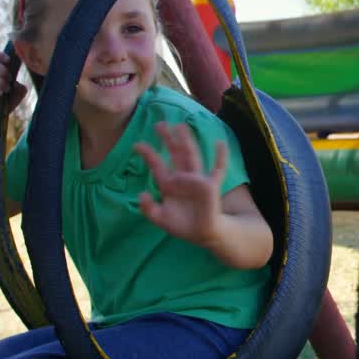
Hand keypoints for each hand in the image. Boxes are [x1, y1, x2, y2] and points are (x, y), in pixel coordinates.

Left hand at [133, 122, 228, 247]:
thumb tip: (141, 194)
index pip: (158, 165)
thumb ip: (148, 209)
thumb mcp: (160, 218)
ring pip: (191, 156)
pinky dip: (220, 156)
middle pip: (175, 154)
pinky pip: (217, 169)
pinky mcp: (211, 185)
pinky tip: (220, 143)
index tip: (137, 144)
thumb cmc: (182, 225)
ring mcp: (197, 180)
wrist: (203, 234)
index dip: (148, 154)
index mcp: (169, 184)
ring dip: (187, 141)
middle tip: (159, 124)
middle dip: (168, 139)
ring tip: (182, 125)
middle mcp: (182, 178)